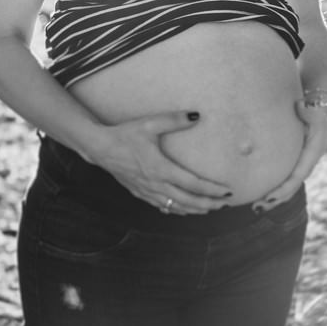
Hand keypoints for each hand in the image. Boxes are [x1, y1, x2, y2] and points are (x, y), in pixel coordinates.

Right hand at [94, 110, 233, 214]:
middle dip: (208, 204)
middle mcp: (156, 184)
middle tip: (225, 203)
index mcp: (161, 169)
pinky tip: (182, 210)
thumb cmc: (125, 134)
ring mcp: (147, 191)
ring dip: (194, 209)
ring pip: (175, 207)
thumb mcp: (150, 123)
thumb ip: (174, 119)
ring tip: (209, 209)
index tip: (227, 191)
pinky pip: (161, 206)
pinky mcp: (139, 192)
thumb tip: (196, 115)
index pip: (193, 184)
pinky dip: (176, 210)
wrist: (99, 148)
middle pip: (188, 200)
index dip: (212, 190)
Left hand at [252, 99, 326, 211]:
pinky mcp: (296, 165)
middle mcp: (308, 163)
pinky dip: (276, 190)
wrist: (324, 114)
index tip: (269, 196)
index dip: (284, 188)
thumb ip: (308, 110)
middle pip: (292, 187)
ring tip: (256, 207)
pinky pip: (287, 181)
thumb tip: (300, 107)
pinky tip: (261, 197)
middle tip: (257, 207)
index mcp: (312, 153)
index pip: (298, 175)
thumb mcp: (315, 110)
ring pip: (289, 187)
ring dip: (274, 198)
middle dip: (276, 199)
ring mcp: (303, 166)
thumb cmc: (316, 111)